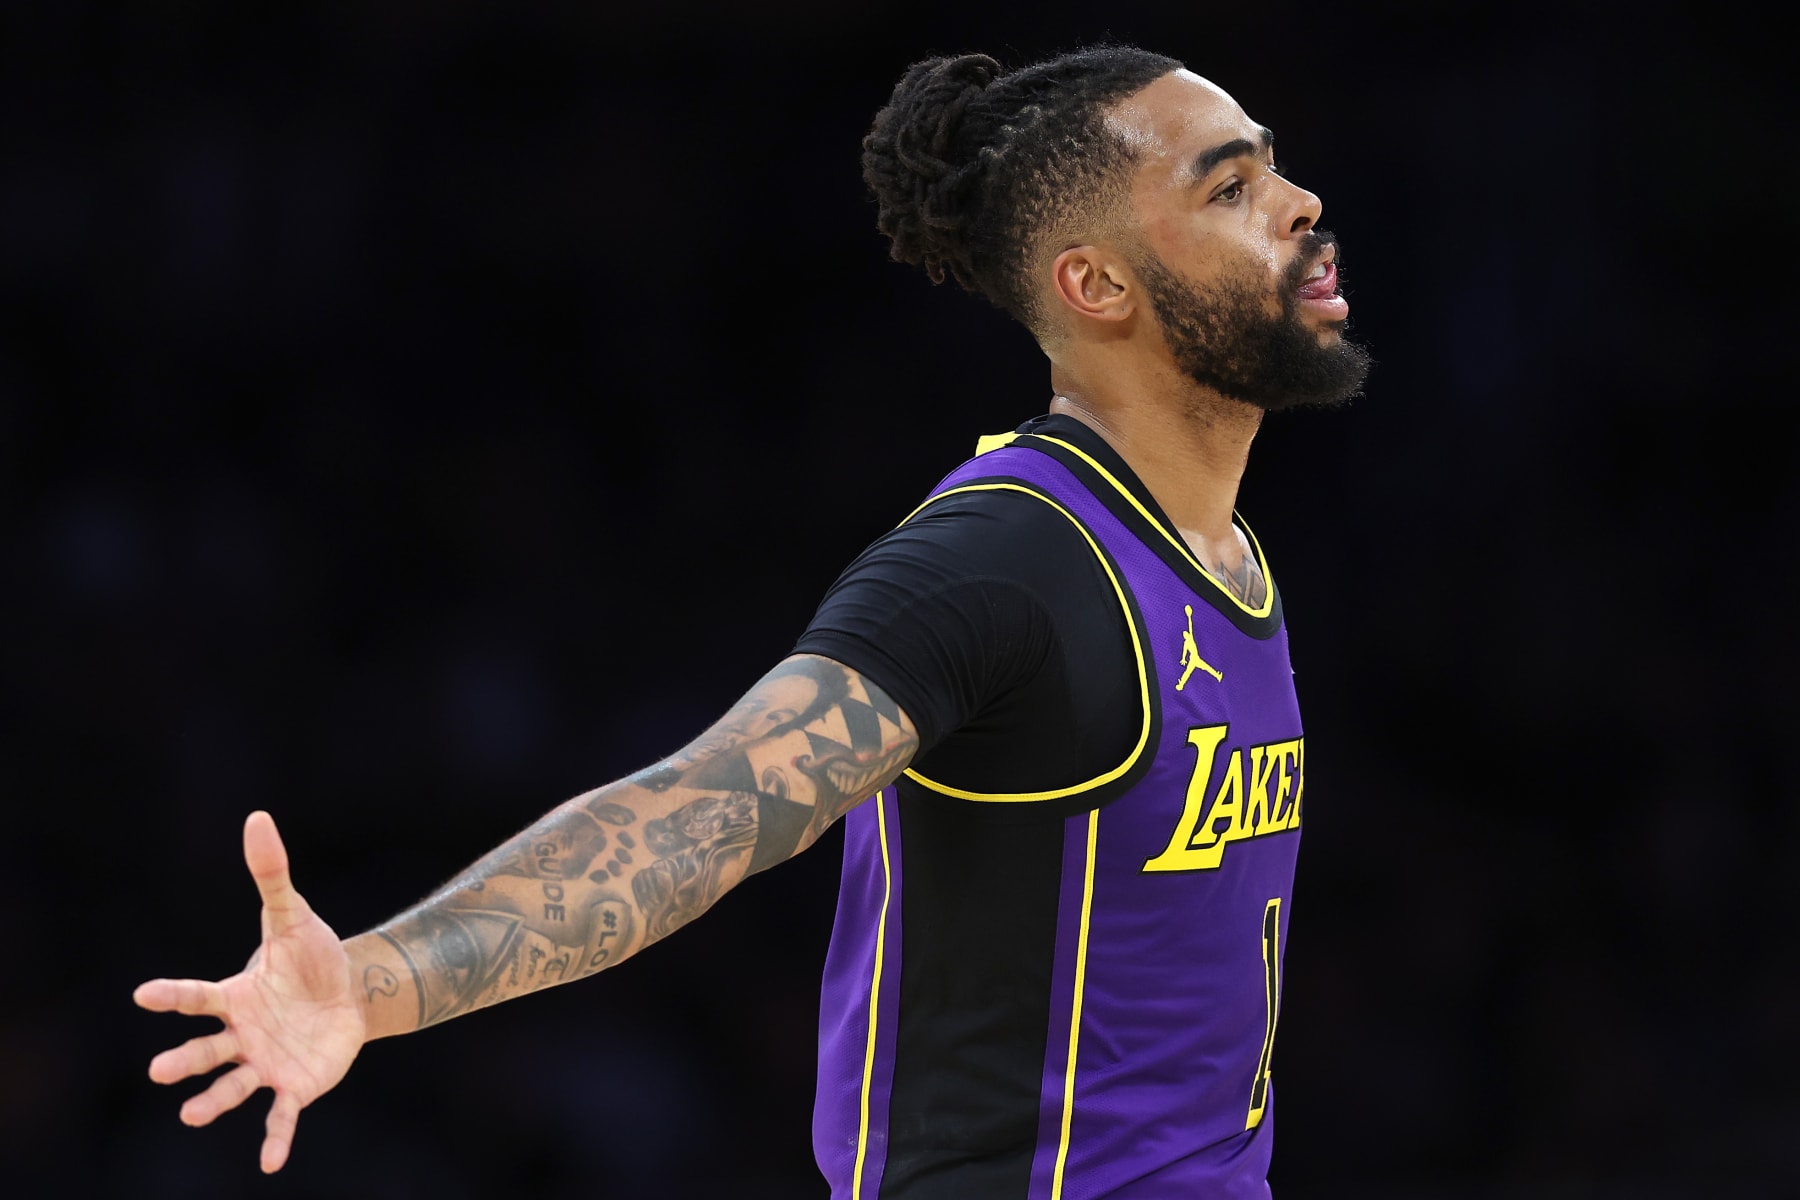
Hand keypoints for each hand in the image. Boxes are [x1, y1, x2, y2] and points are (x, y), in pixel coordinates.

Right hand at [135, 811, 366, 1172]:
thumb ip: (272, 875)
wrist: (353, 992)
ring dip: (211, 1101)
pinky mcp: (294, 1085)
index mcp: (235, 996)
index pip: (197, 996)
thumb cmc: (313, 958)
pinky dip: (275, 1137)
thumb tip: (257, 818)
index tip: (143, 995)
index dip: (173, 996)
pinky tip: (270, 1163)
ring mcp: (264, 1063)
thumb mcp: (293, 916)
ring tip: (189, 1114)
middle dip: (182, 1061)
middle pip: (205, 1049)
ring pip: (232, 1084)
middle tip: (157, 1070)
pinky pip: (280, 1115)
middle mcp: (241, 1034)